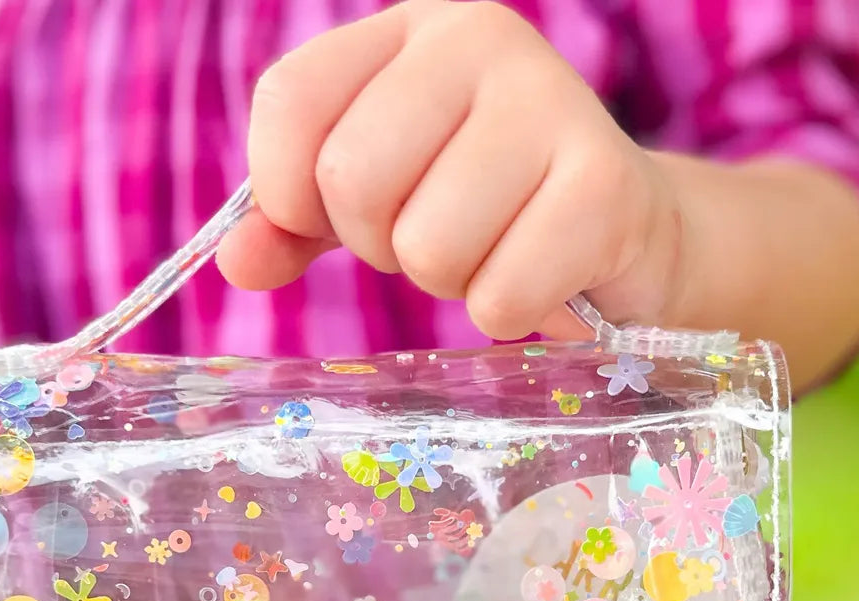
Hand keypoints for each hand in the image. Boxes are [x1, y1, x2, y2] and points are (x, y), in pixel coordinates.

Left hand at [216, 0, 684, 340]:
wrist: (621, 229)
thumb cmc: (486, 206)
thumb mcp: (377, 199)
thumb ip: (294, 222)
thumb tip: (237, 263)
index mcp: (410, 31)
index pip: (291, 102)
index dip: (285, 189)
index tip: (325, 220)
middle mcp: (480, 41)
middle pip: (352, 179)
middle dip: (379, 243)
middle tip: (430, 236)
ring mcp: (551, 103)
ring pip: (426, 246)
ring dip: (448, 281)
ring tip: (491, 251)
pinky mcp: (604, 184)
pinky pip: (498, 294)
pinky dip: (505, 311)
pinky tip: (538, 276)